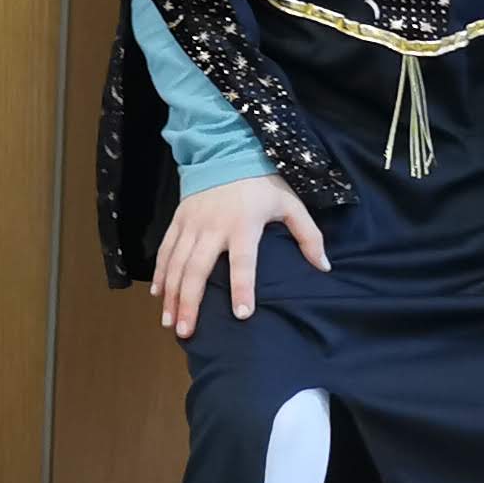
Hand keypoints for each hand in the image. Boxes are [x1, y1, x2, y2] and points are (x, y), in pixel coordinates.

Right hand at [151, 175, 326, 338]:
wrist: (226, 150)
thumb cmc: (261, 183)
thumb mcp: (289, 203)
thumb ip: (308, 235)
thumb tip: (324, 267)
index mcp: (243, 224)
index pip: (243, 261)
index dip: (242, 287)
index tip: (242, 315)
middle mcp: (213, 227)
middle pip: (198, 269)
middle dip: (190, 302)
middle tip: (187, 332)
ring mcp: (192, 224)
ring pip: (177, 264)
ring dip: (172, 295)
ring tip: (171, 323)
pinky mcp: (178, 220)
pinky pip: (166, 250)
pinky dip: (160, 273)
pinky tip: (158, 295)